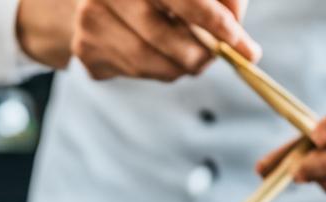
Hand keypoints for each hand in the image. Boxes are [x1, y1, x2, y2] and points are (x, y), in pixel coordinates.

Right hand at [17, 0, 258, 81]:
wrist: (100, 2)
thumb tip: (239, 35)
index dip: (211, 19)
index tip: (237, 39)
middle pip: (161, 34)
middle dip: (198, 53)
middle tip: (216, 57)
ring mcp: (90, 22)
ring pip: (147, 60)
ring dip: (179, 66)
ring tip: (192, 59)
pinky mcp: (86, 51)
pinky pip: (133, 71)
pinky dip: (158, 70)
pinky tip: (162, 57)